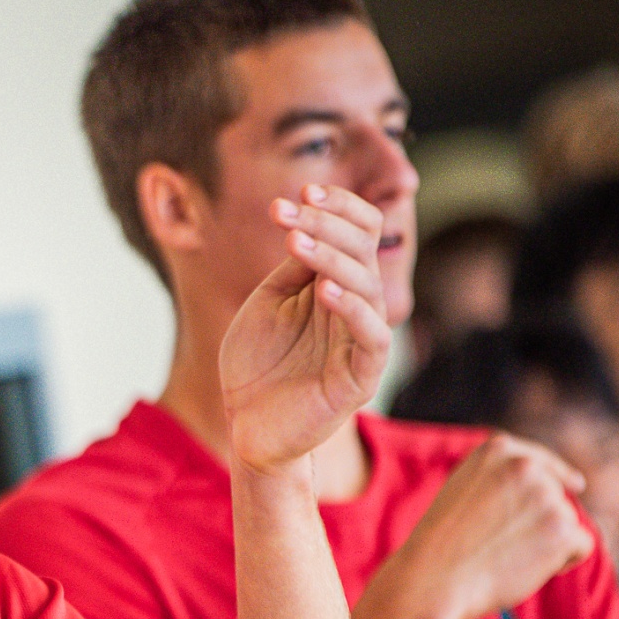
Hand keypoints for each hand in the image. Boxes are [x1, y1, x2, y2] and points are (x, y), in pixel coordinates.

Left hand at [220, 185, 392, 472]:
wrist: (246, 427)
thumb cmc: (256, 366)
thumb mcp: (268, 303)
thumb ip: (293, 267)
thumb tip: (311, 221)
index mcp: (337, 284)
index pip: (359, 232)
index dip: (338, 207)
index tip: (302, 190)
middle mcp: (357, 307)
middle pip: (365, 251)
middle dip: (329, 224)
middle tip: (293, 209)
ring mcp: (362, 341)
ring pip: (368, 286)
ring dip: (332, 257)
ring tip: (296, 239)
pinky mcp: (361, 376)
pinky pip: (372, 336)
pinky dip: (351, 309)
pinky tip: (323, 291)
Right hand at [367, 433, 595, 618]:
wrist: (434, 578)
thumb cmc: (444, 544)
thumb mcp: (466, 489)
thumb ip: (501, 480)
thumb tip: (554, 488)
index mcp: (497, 449)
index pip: (540, 461)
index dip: (559, 475)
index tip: (577, 485)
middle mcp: (526, 466)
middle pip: (557, 495)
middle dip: (542, 521)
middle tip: (504, 546)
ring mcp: (547, 496)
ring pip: (568, 523)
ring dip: (548, 544)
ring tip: (506, 558)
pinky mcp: (562, 529)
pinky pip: (581, 546)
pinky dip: (563, 562)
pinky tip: (528, 569)